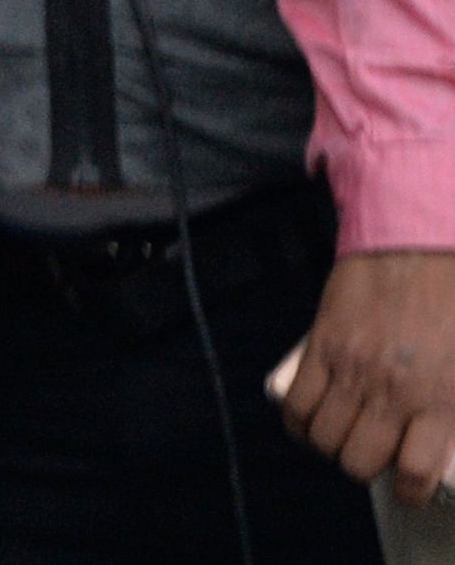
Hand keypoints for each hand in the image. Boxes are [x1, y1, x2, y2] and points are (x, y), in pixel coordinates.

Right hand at [275, 251, 454, 507]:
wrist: (416, 243)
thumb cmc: (454, 299)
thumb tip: (448, 435)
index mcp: (440, 398)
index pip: (414, 473)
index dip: (408, 492)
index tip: (407, 489)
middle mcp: (392, 391)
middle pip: (359, 461)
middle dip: (365, 466)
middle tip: (373, 452)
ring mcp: (351, 369)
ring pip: (323, 438)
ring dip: (331, 445)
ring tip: (342, 435)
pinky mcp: (320, 346)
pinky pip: (296, 404)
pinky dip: (298, 421)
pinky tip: (310, 419)